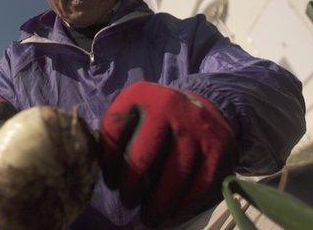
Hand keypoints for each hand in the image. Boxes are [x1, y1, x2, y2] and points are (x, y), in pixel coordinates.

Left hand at [99, 81, 234, 226]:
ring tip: (148, 217)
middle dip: (131, 187)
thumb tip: (94, 167)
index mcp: (140, 95)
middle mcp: (168, 106)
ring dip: (157, 203)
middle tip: (127, 202)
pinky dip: (183, 204)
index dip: (108, 161)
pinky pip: (198, 185)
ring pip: (173, 175)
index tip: (110, 182)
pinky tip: (171, 213)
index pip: (113, 129)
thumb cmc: (157, 119)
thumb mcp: (134, 112)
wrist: (205, 109)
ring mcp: (195, 127)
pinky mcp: (218, 148)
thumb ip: (114, 132)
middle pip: (142, 156)